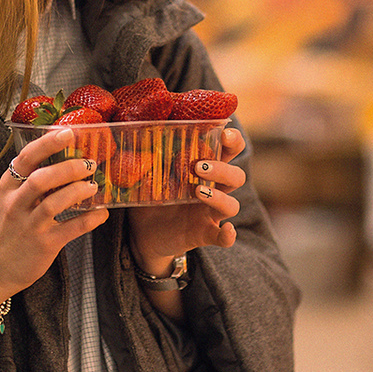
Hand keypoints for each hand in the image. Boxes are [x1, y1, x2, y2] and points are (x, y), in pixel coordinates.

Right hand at [0, 126, 108, 301]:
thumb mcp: (13, 197)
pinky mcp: (43, 244)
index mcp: (9, 186)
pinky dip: (89, 220)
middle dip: (68, 168)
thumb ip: (32, 177)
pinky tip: (101, 213)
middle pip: (41, 179)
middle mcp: (15, 203)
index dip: (48, 143)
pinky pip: (70, 229)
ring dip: (78, 191)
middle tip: (89, 163)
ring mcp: (29, 225)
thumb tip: (67, 154)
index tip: (68, 132)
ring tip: (93, 186)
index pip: (26, 158)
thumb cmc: (12, 225)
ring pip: (54, 203)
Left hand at [126, 126, 245, 276]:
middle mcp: (213, 189)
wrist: (143, 232)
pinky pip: (224, 237)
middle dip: (223, 169)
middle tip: (199, 167)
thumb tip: (136, 133)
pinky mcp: (204, 233)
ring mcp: (210, 213)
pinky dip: (228, 235)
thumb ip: (149, 156)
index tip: (224, 134)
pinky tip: (227, 231)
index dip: (233, 141)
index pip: (229, 150)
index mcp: (204, 168)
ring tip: (198, 191)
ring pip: (232, 205)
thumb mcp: (150, 173)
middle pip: (236, 176)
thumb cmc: (151, 195)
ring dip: (220, 197)